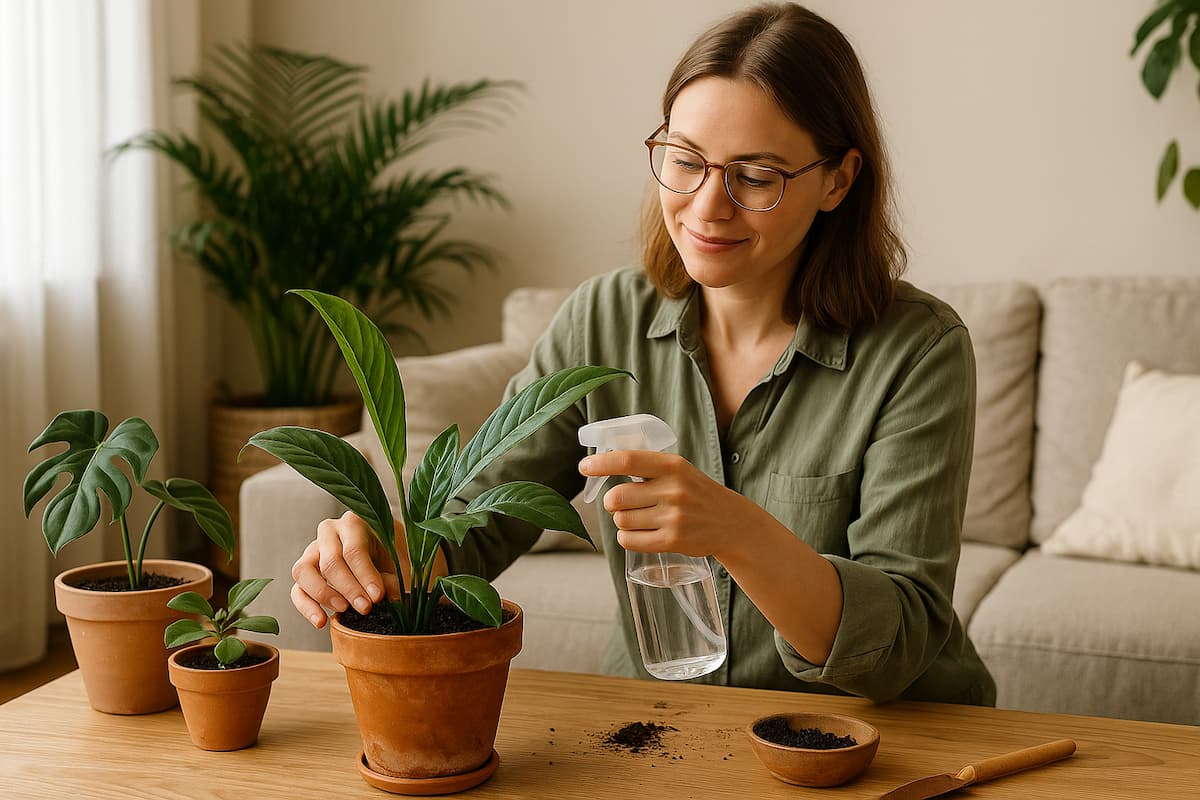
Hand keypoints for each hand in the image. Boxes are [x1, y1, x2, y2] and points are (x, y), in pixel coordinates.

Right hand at [290, 510, 404, 628]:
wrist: (382, 557)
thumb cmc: (392, 556)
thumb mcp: (399, 563)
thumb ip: (394, 578)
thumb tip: (388, 596)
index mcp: (355, 523)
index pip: (354, 549)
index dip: (365, 575)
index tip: (378, 596)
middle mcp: (329, 532)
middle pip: (330, 561)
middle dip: (349, 588)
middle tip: (365, 608)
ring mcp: (312, 551)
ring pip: (304, 571)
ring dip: (323, 594)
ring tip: (344, 610)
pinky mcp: (305, 573)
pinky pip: (297, 590)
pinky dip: (306, 607)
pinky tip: (321, 622)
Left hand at [578, 450, 768, 559]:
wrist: (731, 522)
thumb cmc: (696, 493)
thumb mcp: (679, 470)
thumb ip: (647, 467)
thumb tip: (602, 464)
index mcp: (672, 465)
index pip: (627, 461)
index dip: (601, 464)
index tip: (584, 468)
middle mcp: (673, 489)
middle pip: (617, 497)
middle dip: (611, 502)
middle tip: (619, 504)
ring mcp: (674, 517)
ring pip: (621, 520)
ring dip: (621, 521)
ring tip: (637, 519)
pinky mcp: (673, 540)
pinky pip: (630, 540)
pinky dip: (626, 538)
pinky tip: (637, 534)